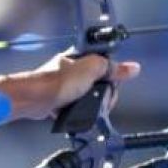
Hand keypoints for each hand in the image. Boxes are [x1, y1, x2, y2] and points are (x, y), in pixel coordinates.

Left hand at [15, 52, 140, 119]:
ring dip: (90, 103)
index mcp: (82, 57)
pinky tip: (76, 110)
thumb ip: (112, 68)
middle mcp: (74, 70)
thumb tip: (132, 68)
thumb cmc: (56, 81)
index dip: (113, 77)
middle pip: (100, 83)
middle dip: (102, 94)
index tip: (112, 86)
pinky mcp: (61, 100)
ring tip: (84, 105)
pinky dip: (78, 110)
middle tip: (98, 98)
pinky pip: (77, 106)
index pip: (107, 66)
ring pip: (89, 97)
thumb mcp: (91, 69)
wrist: (34, 99)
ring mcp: (67, 86)